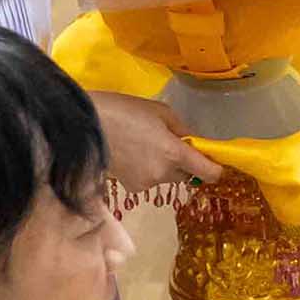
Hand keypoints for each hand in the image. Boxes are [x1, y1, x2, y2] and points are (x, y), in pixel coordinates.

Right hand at [88, 88, 229, 200]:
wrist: (84, 126)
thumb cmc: (124, 111)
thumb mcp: (160, 112)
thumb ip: (182, 130)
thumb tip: (195, 143)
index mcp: (174, 153)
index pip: (209, 173)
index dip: (215, 167)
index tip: (212, 159)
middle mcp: (164, 173)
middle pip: (187, 174)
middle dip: (184, 162)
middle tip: (167, 142)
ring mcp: (147, 184)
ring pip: (168, 177)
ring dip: (165, 166)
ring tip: (144, 145)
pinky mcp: (132, 188)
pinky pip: (150, 180)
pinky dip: (147, 170)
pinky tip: (131, 155)